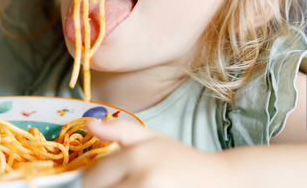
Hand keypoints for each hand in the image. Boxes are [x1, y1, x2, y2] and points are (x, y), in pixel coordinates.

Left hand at [83, 119, 228, 187]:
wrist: (217, 180)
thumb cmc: (181, 159)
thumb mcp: (152, 137)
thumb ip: (119, 130)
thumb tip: (89, 124)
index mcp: (137, 157)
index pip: (92, 178)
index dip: (95, 180)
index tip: (109, 178)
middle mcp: (143, 180)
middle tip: (125, 181)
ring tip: (134, 186)